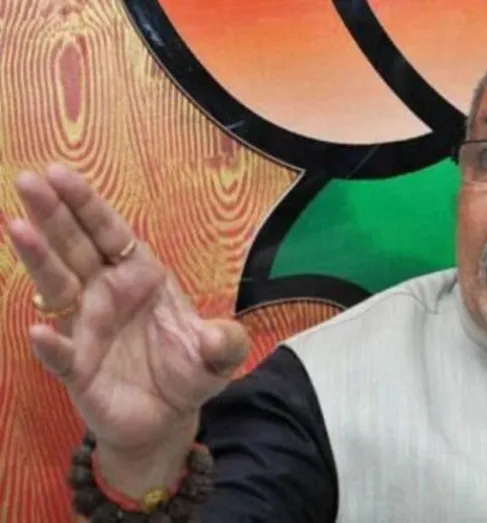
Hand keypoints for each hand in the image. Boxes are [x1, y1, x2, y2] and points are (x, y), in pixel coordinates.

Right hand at [7, 165, 247, 457]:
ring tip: (18, 227)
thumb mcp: (219, 354)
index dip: (86, 204)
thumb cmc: (188, 371)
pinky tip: (40, 329)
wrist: (169, 419)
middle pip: (75, 247)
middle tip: (27, 180)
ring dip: (38, 259)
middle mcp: (105, 294)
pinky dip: (51, 343)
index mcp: (138, 276)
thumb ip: (225, 342)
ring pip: (57, 287)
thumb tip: (221, 338)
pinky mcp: (77, 369)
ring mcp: (86, 328)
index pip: (109, 232)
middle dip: (52, 213)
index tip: (59, 172)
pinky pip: (59, 353)